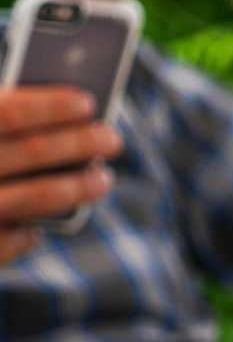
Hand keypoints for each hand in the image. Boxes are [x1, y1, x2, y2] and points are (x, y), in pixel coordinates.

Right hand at [0, 87, 120, 265]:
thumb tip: (60, 110)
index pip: (6, 111)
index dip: (50, 105)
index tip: (88, 102)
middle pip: (30, 151)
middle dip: (78, 144)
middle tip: (112, 138)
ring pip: (33, 199)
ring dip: (75, 187)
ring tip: (103, 178)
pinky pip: (11, 240)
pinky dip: (31, 231)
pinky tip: (42, 224)